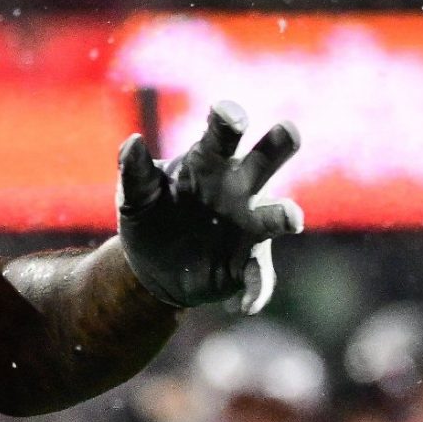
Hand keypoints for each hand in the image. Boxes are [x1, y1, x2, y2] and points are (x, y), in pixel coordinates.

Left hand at [116, 103, 303, 313]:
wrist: (152, 266)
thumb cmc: (150, 215)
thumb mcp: (135, 196)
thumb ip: (134, 172)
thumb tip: (132, 143)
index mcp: (209, 162)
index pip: (223, 134)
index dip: (228, 119)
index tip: (227, 116)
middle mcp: (238, 187)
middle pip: (266, 158)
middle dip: (278, 144)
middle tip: (287, 132)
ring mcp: (249, 224)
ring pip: (276, 215)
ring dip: (285, 214)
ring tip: (290, 219)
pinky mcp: (249, 262)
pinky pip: (260, 276)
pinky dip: (257, 290)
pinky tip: (245, 305)